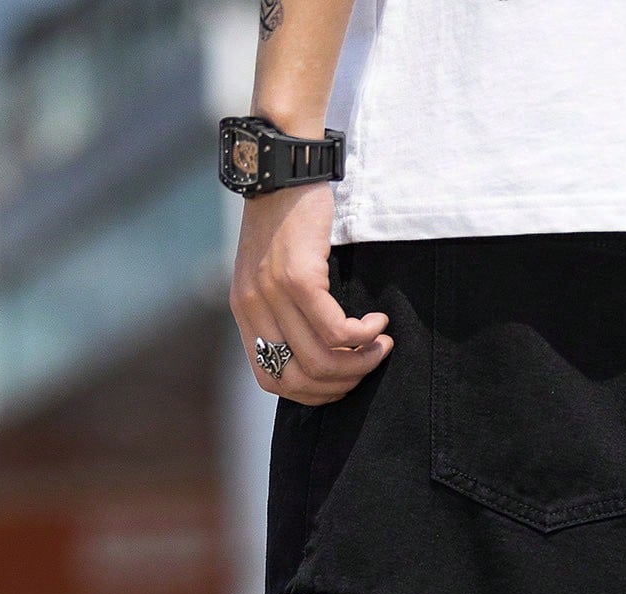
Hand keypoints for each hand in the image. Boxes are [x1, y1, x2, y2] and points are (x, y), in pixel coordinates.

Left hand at [230, 182, 391, 404]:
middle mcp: (253, 308)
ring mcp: (273, 294)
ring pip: (322, 360)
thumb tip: (322, 353)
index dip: (312, 394)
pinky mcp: (298, 277)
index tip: (342, 379)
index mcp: (244, 313)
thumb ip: (284, 311)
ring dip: (361, 360)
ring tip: (381, 343)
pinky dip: (364, 335)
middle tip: (369, 361)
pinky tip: (378, 322)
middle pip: (301, 379)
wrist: (283, 166)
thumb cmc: (287, 217)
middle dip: (344, 383)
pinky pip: (336, 331)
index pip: (272, 381)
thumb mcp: (273, 271)